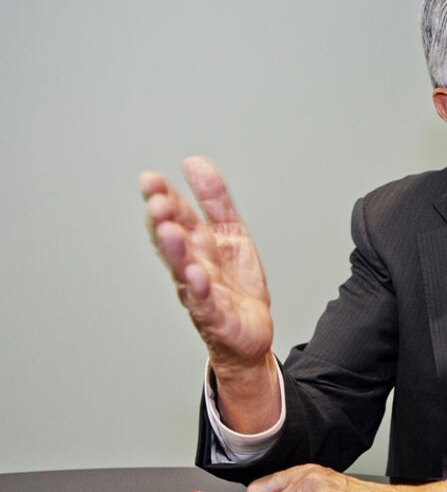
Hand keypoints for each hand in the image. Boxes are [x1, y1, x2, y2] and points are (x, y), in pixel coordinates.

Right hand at [140, 157, 272, 368]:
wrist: (250, 330)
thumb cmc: (233, 282)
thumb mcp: (230, 231)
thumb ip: (214, 199)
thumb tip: (193, 161)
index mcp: (194, 243)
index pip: (175, 217)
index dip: (163, 198)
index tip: (150, 179)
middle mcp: (190, 266)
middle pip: (173, 242)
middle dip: (163, 222)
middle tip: (157, 202)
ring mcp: (200, 292)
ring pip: (182, 270)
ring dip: (175, 251)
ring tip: (169, 231)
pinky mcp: (216, 316)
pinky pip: (206, 302)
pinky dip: (200, 289)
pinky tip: (197, 275)